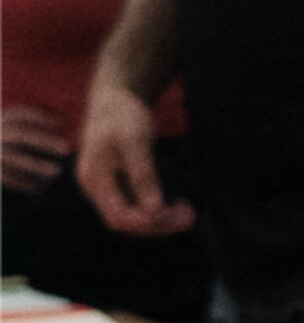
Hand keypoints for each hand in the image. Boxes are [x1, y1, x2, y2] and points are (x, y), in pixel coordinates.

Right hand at [2, 106, 70, 193]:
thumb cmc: (5, 143)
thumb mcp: (10, 130)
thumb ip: (30, 125)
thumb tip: (62, 119)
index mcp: (0, 122)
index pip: (19, 115)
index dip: (39, 117)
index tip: (60, 123)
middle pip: (21, 136)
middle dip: (44, 141)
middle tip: (67, 148)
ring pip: (16, 159)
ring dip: (37, 166)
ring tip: (57, 171)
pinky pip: (10, 177)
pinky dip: (27, 182)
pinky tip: (42, 186)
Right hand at [74, 84, 192, 235]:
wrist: (116, 98)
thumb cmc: (123, 115)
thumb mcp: (134, 140)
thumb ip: (143, 174)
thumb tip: (154, 209)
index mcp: (94, 178)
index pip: (119, 217)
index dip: (148, 223)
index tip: (176, 213)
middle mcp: (96, 188)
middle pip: (126, 223)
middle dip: (159, 224)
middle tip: (190, 216)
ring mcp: (107, 187)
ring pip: (133, 219)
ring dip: (161, 222)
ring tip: (188, 213)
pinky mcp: (119, 185)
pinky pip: (137, 209)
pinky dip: (158, 212)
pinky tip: (176, 206)